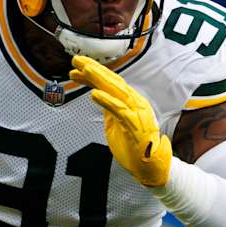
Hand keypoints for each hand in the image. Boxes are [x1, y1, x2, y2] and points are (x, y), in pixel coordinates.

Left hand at [68, 55, 171, 186]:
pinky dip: (108, 101)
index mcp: (130, 101)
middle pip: (113, 81)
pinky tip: (94, 94)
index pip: (109, 82)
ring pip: (117, 91)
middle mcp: (135, 102)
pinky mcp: (136, 126)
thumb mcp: (114, 123)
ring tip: (85, 70)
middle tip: (76, 59)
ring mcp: (137, 113)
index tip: (76, 66)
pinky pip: (120, 111)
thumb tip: (97, 94)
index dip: (93, 73)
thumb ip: (109, 108)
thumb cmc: (133, 146)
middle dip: (94, 69)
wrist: (149, 167)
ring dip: (100, 79)